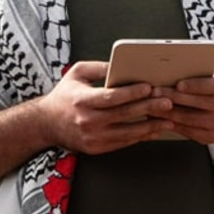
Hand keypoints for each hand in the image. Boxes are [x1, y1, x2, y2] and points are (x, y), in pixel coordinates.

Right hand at [41, 60, 176, 153]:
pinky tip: (154, 130)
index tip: (149, 87)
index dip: (133, 93)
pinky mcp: (97, 148)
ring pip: (128, 132)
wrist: (45, 125)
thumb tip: (122, 65)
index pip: (112, 97)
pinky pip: (124, 142)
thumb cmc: (64, 96)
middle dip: (149, 107)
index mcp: (82, 100)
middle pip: (124, 114)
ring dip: (151, 126)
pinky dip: (141, 136)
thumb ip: (99, 67)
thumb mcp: (77, 73)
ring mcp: (93, 137)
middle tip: (167, 102)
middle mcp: (87, 121)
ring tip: (168, 119)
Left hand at [150, 70, 213, 143]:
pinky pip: (185, 130)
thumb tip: (171, 70)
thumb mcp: (213, 76)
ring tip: (151, 104)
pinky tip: (159, 117)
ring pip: (187, 118)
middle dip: (172, 97)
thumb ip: (198, 74)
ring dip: (166, 112)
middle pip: (196, 103)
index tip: (178, 84)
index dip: (194, 85)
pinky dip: (169, 123)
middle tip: (155, 92)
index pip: (211, 86)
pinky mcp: (210, 136)